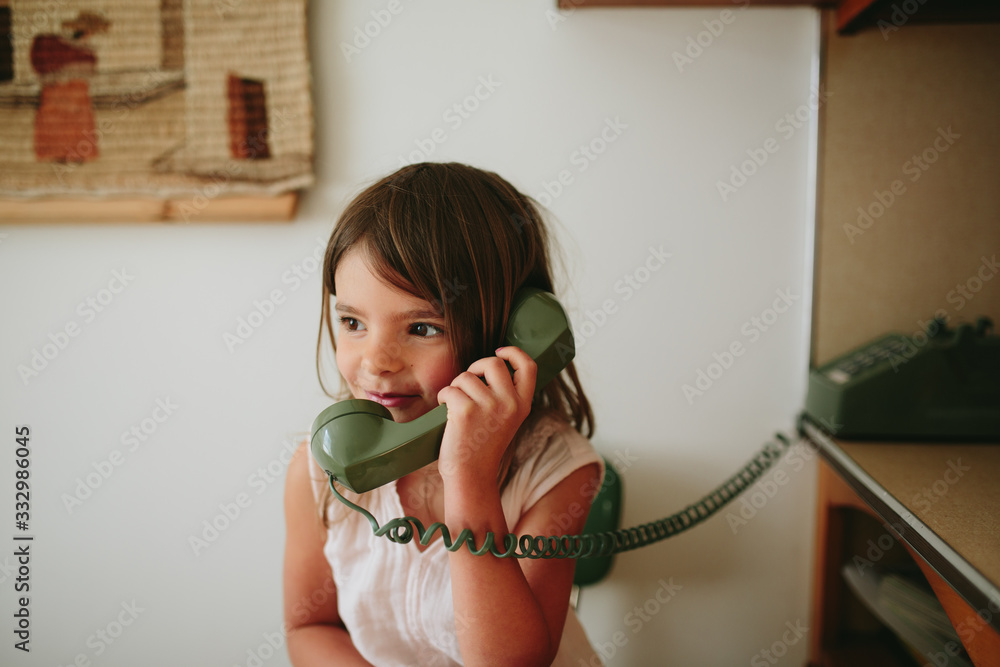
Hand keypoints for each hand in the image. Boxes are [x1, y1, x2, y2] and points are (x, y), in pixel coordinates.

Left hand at [436, 346, 536, 483]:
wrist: (471, 476)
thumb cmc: (482, 446)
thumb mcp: (506, 420)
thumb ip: (505, 395)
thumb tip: (490, 365)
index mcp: (523, 405)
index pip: (529, 366)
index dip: (514, 352)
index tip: (500, 351)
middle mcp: (510, 403)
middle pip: (493, 362)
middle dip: (475, 367)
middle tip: (468, 384)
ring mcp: (489, 406)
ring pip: (467, 375)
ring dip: (456, 386)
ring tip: (456, 405)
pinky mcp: (466, 411)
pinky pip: (450, 389)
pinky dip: (443, 397)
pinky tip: (446, 410)